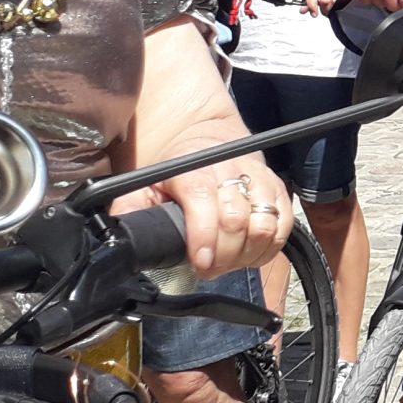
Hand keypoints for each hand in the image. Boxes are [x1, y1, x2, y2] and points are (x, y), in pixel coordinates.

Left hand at [117, 153, 289, 274]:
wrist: (201, 134)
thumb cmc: (173, 168)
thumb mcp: (142, 184)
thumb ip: (129, 210)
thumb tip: (117, 241)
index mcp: (193, 170)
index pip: (205, 200)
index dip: (206, 236)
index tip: (202, 263)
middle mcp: (230, 171)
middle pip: (238, 221)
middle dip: (224, 256)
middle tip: (208, 268)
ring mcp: (258, 179)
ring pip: (265, 225)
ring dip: (248, 254)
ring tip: (229, 261)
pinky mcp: (277, 188)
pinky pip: (285, 224)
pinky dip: (270, 247)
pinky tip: (250, 253)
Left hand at [302, 0, 347, 16]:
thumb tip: (303, 10)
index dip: (311, 4)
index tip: (313, 12)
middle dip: (323, 9)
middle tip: (323, 11)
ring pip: (333, 1)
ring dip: (331, 8)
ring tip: (331, 8)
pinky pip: (343, 0)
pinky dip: (340, 5)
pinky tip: (339, 4)